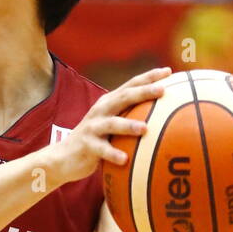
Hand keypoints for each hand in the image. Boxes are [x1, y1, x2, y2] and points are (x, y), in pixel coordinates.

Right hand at [46, 67, 171, 184]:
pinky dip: (113, 154)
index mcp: (110, 102)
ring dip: (128, 125)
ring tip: (145, 129)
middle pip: (124, 97)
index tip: (169, 71)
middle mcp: (101, 110)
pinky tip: (125, 160)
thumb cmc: (97, 141)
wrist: (63, 157)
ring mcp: (93, 127)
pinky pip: (101, 150)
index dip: (149, 77)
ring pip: (112, 123)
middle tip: (162, 91)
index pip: (131, 85)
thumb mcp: (112, 126)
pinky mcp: (86, 145)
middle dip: (143, 92)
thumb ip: (131, 118)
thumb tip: (164, 120)